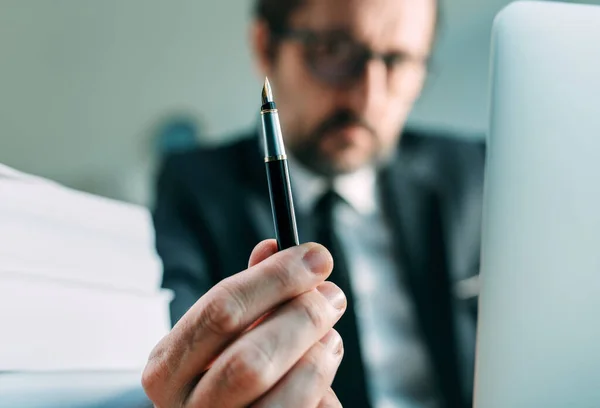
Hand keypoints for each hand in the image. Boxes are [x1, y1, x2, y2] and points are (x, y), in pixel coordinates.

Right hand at [142, 240, 345, 406]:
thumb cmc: (228, 375)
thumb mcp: (227, 333)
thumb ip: (249, 293)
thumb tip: (274, 246)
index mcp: (168, 367)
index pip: (221, 311)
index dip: (275, 279)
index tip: (316, 258)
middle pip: (251, 360)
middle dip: (302, 318)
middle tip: (332, 297)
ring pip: (283, 399)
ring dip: (317, 359)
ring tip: (329, 339)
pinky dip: (322, 392)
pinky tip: (321, 378)